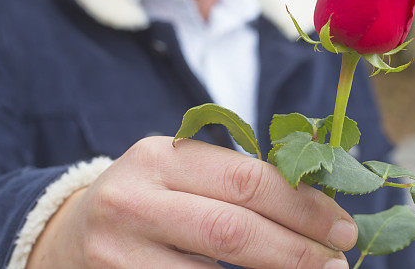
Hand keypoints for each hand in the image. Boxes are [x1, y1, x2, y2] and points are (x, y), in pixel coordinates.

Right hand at [27, 136, 356, 267]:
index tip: (343, 226)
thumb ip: (238, 182)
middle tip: (338, 262)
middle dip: (296, 249)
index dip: (304, 206)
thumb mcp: (183, 174)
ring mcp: (118, 251)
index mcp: (162, 155)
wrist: (70, 235)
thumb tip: (320, 204)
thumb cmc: (150, 201)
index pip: (248, 178)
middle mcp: (135, 199)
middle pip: (233, 229)